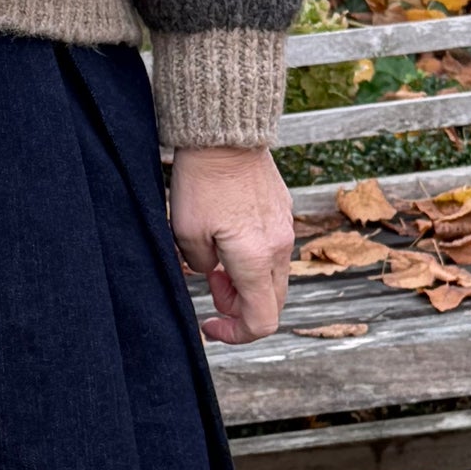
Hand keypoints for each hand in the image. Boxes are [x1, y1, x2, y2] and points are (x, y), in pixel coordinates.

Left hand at [169, 145, 296, 344]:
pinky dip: (254, 261)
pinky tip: (229, 239)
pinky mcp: (283, 213)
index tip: (210, 323)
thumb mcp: (185, 234)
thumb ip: (200, 267)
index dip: (235, 334)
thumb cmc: (201, 182)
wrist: (225, 135)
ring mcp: (285, 229)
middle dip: (239, 307)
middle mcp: (279, 248)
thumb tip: (212, 274)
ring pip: (273, 278)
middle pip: (271, 303)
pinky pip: (274, 252)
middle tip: (210, 287)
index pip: (261, 321)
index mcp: (256, 260)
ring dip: (246, 283)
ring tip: (216, 261)